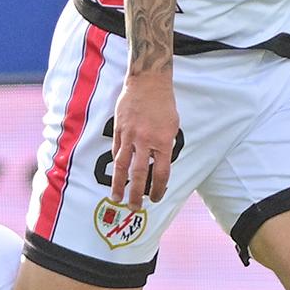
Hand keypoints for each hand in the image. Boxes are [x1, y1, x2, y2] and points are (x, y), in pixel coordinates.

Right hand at [111, 72, 181, 207]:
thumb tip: (158, 165)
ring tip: (117, 198)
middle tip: (134, 207)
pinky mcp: (118, 129)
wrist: (148, 82)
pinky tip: (117, 174)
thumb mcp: (172, 126)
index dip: (158, 189)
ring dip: (119, 184)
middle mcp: (145, 140)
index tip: (156, 198)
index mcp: (163, 141)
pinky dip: (118, 163)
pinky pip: (117, 150)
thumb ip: (165, 146)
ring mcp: (129, 135)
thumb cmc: (164, 104)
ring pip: (122, 165)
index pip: (161, 173)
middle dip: (136, 194)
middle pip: (139, 174)